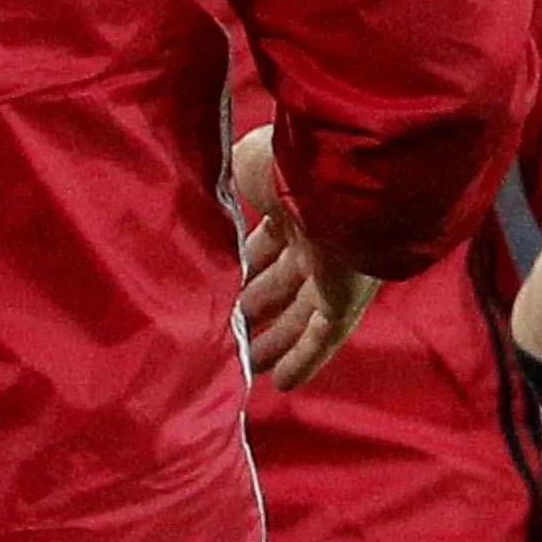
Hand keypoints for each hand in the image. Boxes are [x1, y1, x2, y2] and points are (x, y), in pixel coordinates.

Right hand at [233, 127, 378, 390]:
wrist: (342, 165)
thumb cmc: (287, 158)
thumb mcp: (241, 165)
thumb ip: (220, 184)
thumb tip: (192, 190)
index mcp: (292, 201)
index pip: (267, 241)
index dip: (245, 264)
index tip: (218, 284)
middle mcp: (316, 235)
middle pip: (284, 280)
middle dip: (256, 305)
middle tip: (228, 332)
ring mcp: (336, 266)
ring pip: (304, 314)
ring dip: (276, 341)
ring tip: (246, 366)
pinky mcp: (350, 294)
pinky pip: (327, 334)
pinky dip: (305, 358)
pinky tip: (282, 383)